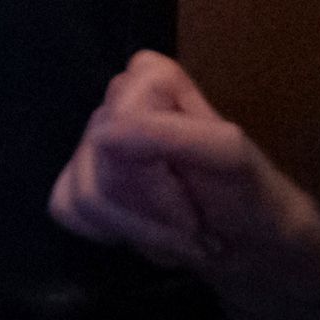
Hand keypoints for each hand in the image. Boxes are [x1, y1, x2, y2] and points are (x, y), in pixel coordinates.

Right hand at [49, 52, 319, 319]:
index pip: (115, 129)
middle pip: (99, 164)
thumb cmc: (249, 193)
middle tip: (192, 224)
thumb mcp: (226, 156)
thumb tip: (101, 136)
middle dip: (150, 209)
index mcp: (150, 76)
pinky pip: (67, 207)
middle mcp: (116, 99)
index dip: (152, 179)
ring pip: (84, 194)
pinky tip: (147, 230)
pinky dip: (113, 231)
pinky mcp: (80, 178)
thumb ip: (167, 136)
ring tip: (178, 231)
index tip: (193, 200)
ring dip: (139, 229)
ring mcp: (94, 139)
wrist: (252, 243)